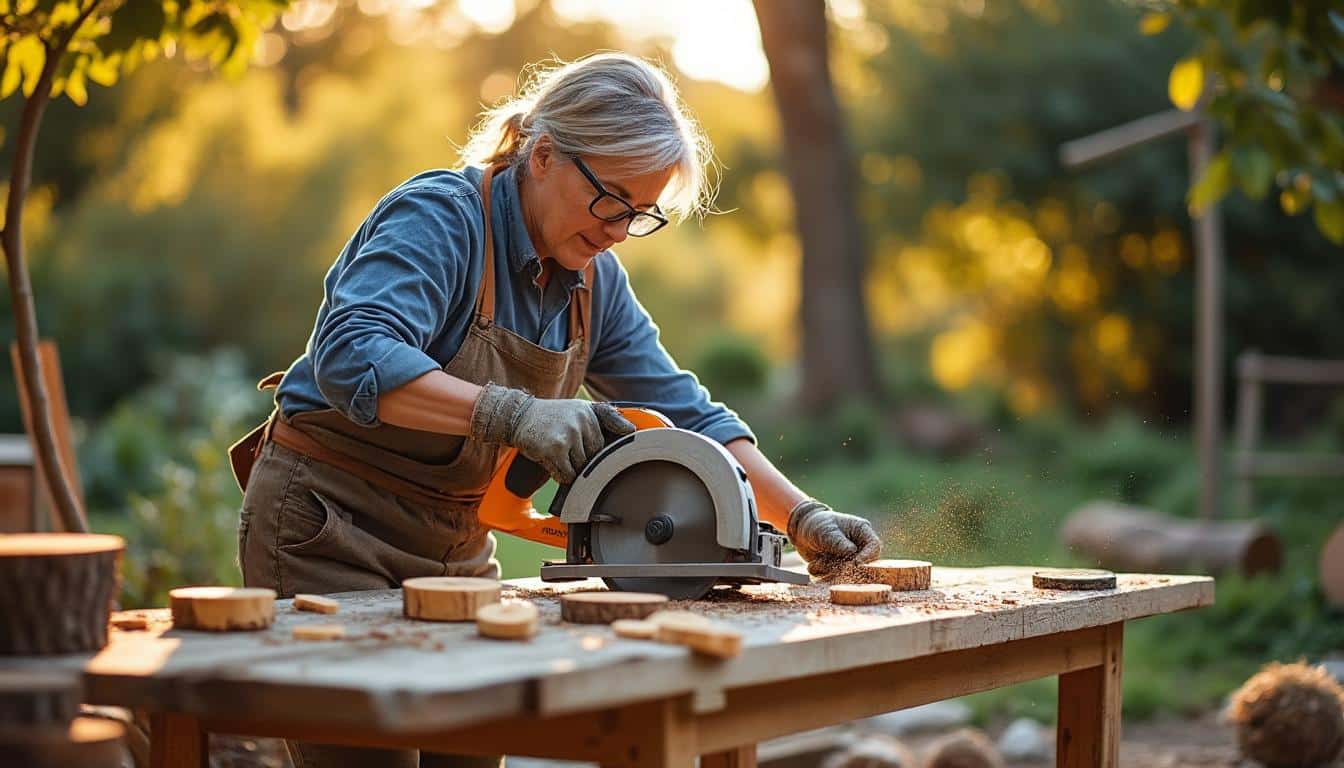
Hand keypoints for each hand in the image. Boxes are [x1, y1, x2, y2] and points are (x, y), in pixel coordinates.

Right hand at [471, 383, 634, 483]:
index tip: (580, 450)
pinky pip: (567, 474)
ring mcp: (568, 436)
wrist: (518, 416)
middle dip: (579, 460)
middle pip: (593, 458)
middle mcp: (581, 422)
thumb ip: (607, 417)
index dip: (590, 451)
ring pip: (581, 468)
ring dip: (569, 468)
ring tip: (556, 454)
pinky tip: (551, 462)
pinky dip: (560, 474)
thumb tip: (631, 430)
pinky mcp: (554, 449)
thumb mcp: (579, 409)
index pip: (602, 445)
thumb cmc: (551, 416)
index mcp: (589, 412)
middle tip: (564, 450)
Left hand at [787, 499, 882, 575]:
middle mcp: (859, 546)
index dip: (868, 557)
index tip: (856, 564)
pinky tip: (815, 564)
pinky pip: (837, 577)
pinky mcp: (840, 568)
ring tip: (818, 562)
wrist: (801, 532)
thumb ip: (838, 541)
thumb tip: (852, 551)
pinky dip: (825, 574)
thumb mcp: (826, 531)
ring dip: (832, 570)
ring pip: (849, 573)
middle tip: (830, 566)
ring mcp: (850, 558)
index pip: (874, 545)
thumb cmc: (817, 525)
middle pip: (865, 563)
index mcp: (862, 530)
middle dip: (847, 568)